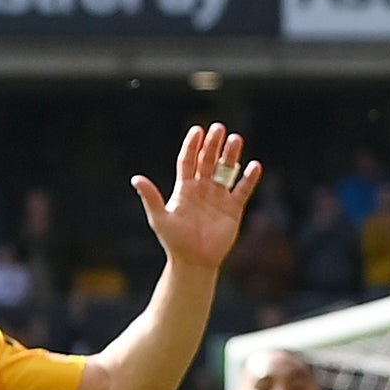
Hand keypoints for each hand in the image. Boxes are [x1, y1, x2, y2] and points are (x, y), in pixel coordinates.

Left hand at [132, 124, 261, 277]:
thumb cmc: (174, 241)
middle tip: (219, 128)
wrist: (194, 262)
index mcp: (184, 188)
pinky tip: (254, 166)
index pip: (188, 161)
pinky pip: (242, 190)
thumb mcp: (160, 218)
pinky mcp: (233, 209)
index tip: (197, 131)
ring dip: (231, 156)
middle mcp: (202, 189)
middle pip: (208, 161)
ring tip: (236, 139)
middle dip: (213, 145)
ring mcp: (218, 197)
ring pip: (226, 171)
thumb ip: (150, 197)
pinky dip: (248, 179)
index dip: (192, 146)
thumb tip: (135, 178)